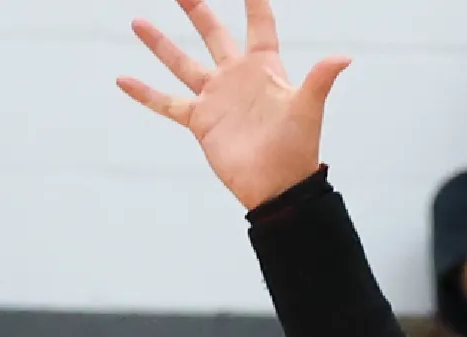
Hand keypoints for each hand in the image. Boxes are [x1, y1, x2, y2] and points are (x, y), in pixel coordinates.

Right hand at [119, 0, 352, 212]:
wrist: (277, 188)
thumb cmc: (297, 149)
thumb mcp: (307, 109)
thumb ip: (319, 80)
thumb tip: (343, 57)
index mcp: (265, 68)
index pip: (260, 25)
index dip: (255, 2)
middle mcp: (236, 77)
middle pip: (213, 33)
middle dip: (197, 10)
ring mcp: (216, 97)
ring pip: (182, 62)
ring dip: (160, 44)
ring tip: (138, 22)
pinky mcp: (200, 121)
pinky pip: (167, 103)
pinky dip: (145, 93)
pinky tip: (122, 79)